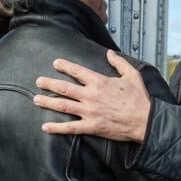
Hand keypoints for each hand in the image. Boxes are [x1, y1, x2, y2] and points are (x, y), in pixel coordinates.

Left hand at [33, 50, 150, 141]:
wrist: (145, 120)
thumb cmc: (140, 99)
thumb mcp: (132, 75)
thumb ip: (119, 63)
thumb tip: (109, 53)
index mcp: (100, 82)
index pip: (78, 71)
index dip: (65, 66)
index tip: (56, 63)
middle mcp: (91, 96)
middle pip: (65, 88)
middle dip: (49, 84)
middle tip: (38, 81)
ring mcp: (90, 112)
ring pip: (63, 106)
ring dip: (48, 102)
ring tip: (36, 99)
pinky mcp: (92, 126)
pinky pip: (70, 128)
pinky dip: (56, 128)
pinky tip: (45, 127)